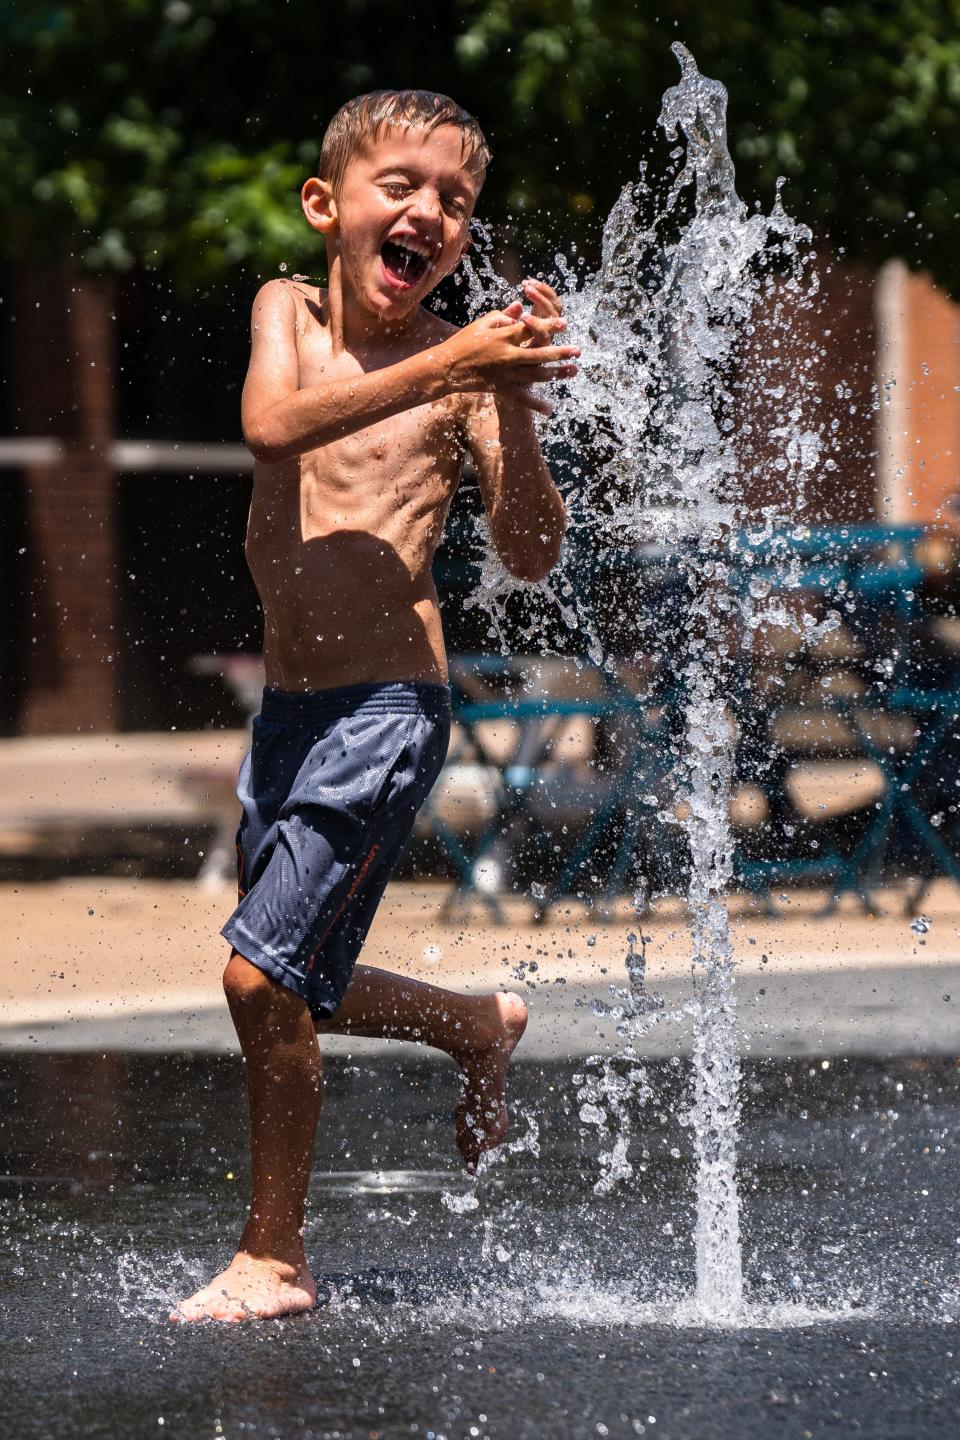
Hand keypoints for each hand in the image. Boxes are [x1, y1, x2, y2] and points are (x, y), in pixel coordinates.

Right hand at [440, 283, 577, 414]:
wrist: (446, 367)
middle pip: (538, 353)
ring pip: (535, 375)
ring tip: (572, 371)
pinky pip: (521, 398)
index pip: (530, 329)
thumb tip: (520, 307)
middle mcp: (507, 355)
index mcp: (502, 336)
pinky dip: (535, 404)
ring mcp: (505, 374)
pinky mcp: (501, 388)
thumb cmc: (464, 342)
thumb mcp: (481, 324)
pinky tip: (550, 408)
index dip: (548, 325)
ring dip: (555, 374)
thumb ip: (503, 316)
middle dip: (560, 352)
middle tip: (577, 351)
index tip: (564, 324)